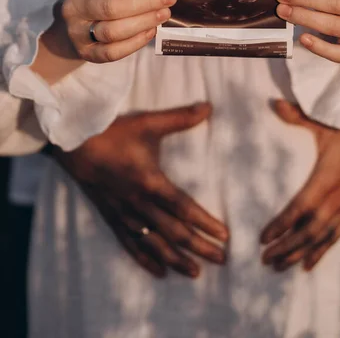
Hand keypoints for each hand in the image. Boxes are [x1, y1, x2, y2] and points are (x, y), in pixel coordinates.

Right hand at [49, 102, 227, 278]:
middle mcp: (139, 204)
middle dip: (199, 247)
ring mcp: (124, 214)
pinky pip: (130, 244)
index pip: (184, 208)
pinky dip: (145, 259)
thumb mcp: (148, 123)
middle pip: (174, 232)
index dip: (205, 223)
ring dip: (176, 259)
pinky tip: (159, 272)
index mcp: (150, 182)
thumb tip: (208, 107)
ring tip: (196, 273)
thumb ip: (180, 118)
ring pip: (154, 244)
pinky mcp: (111, 217)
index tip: (225, 236)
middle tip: (222, 260)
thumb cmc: (113, 132)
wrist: (74, 143)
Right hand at [62, 0, 176, 62]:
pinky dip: (135, 42)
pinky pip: (112, 52)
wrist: (78, 25)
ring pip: (112, 31)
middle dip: (145, 3)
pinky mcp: (86, 53)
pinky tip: (151, 31)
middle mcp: (73, 7)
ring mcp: (77, 33)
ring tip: (163, 14)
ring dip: (143, 22)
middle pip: (111, 7)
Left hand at [261, 100, 339, 271]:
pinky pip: (336, 237)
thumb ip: (298, 116)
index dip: (281, 225)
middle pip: (308, 230)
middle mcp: (338, 199)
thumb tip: (274, 104)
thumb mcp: (324, 123)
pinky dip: (321, 252)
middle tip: (265, 259)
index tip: (263, 238)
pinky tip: (307, 265)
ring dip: (299, 253)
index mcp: (327, 178)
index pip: (299, 208)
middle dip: (286, 247)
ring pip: (321, 238)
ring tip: (279, 266)